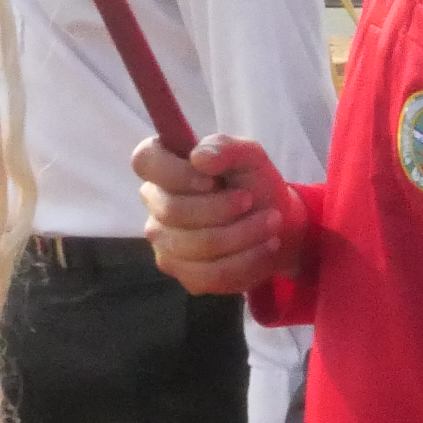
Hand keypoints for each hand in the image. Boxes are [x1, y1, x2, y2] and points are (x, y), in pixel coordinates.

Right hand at [135, 135, 298, 295]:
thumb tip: (200, 156)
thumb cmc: (253, 183)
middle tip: (252, 200)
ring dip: (244, 233)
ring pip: (197, 245)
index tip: (211, 180)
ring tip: (271, 222)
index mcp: (165, 170)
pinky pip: (211, 274)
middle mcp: (156, 207)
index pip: (144, 160)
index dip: (175, 172)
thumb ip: (227, 147)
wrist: (279, 223)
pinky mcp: (185, 274)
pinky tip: (265, 246)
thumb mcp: (251, 157)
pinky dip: (248, 259)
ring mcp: (166, 244)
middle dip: (223, 207)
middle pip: (173, 211)